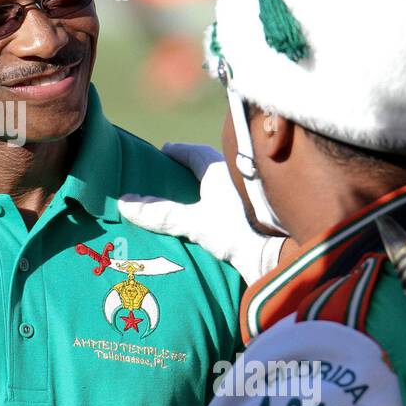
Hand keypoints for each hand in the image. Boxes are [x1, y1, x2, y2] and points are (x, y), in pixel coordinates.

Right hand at [119, 143, 284, 284]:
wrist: (280, 254)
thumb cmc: (238, 230)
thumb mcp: (194, 222)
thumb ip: (161, 213)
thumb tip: (125, 203)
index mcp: (221, 169)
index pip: (194, 152)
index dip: (176, 152)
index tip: (163, 152)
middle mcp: (238, 175)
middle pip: (210, 166)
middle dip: (191, 169)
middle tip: (173, 174)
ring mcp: (249, 195)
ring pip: (223, 183)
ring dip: (207, 187)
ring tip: (190, 197)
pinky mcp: (258, 213)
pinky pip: (233, 201)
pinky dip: (220, 204)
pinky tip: (213, 217)